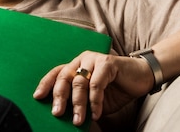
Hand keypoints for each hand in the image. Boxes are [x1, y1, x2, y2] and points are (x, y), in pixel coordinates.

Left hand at [33, 50, 154, 125]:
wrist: (142, 78)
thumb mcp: (94, 99)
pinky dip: (95, 100)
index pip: (56, 73)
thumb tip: (66, 116)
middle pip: (64, 77)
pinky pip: (96, 83)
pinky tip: (96, 112)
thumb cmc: (117, 89)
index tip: (37, 97)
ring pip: (79, 82)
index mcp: (76, 66)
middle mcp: (83, 60)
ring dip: (78, 104)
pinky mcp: (107, 62)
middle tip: (56, 113)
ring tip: (78, 120)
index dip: (46, 84)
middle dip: (59, 97)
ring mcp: (94, 59)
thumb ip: (82, 102)